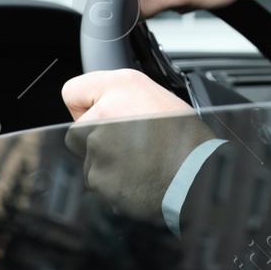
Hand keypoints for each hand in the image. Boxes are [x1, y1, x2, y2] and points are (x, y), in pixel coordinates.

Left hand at [62, 69, 216, 224]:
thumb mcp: (157, 97)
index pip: (73, 92)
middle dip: (95, 142)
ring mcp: (97, 146)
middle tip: (129, 145)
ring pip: (88, 160)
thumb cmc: (186, 139)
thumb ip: (122, 99)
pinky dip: (112, 184)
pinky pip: (97, 182)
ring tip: (140, 162)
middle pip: (76, 132)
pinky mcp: (98, 176)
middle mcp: (104, 111)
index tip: (97, 114)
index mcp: (121, 85)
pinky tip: (137, 177)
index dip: (85, 106)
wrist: (197, 175)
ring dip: (106, 165)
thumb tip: (100, 108)